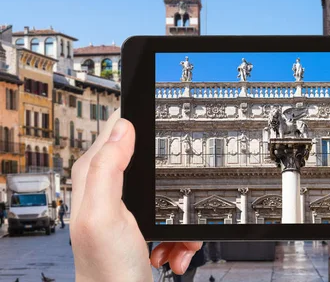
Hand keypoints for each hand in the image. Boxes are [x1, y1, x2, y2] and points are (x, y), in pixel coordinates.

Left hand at [70, 110, 201, 280]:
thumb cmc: (107, 271)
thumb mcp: (104, 215)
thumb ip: (107, 168)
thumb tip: (122, 127)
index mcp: (95, 177)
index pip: (115, 130)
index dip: (139, 120)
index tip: (162, 116)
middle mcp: (109, 188)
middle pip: (151, 159)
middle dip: (172, 176)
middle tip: (177, 194)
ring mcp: (130, 207)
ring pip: (170, 189)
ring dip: (181, 212)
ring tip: (176, 235)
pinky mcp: (146, 225)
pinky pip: (176, 216)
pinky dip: (182, 234)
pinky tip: (175, 248)